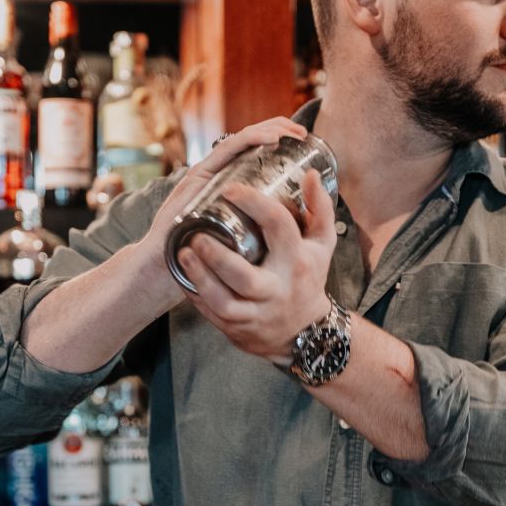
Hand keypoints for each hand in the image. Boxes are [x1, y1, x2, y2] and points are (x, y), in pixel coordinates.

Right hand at [141, 117, 308, 310]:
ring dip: (270, 130)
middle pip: (251, 142)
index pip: (256, 154)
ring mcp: (207, 173)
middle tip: (302, 134)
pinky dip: (251, 140)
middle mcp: (218, 174)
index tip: (304, 144)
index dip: (280, 142)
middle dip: (279, 130)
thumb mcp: (238, 241)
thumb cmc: (202, 260)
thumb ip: (255, 231)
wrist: (165, 267)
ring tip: (292, 132)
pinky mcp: (198, 175)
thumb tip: (292, 233)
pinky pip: (228, 150)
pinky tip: (272, 139)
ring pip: (242, 140)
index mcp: (229, 185)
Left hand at [174, 168, 336, 362]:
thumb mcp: (321, 245)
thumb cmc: (308, 277)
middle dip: (217, 256)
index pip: (278, 226)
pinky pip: (213, 314)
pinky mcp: (239, 329)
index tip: (230, 189)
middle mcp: (278, 289)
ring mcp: (257, 313)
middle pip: (245, 276)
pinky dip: (196, 294)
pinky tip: (184, 276)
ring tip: (184, 254)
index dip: (254, 203)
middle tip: (197, 235)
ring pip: (224, 302)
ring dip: (200, 278)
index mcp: (297, 260)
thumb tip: (311, 173)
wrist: (305, 332)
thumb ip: (320, 209)